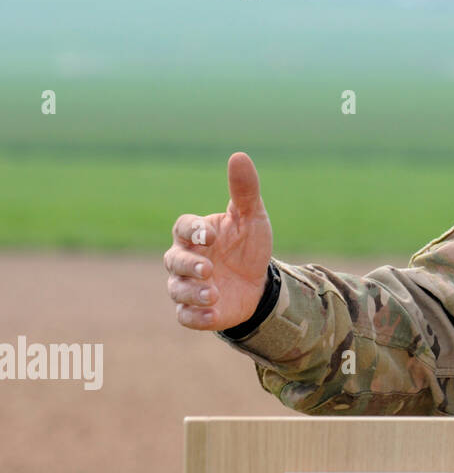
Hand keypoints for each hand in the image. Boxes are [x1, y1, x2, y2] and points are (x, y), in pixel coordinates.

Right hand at [163, 152, 273, 330]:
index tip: (210, 235)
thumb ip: (244, 190)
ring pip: (177, 289)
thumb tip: (239, 156)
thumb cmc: (248, 244)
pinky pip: (186, 316)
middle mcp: (185, 260)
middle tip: (209, 269)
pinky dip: (196, 316)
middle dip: (189, 265)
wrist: (259, 282)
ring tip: (213, 293)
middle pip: (174, 260)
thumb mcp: (252, 217)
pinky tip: (211, 314)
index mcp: (195, 234)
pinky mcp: (195, 311)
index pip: (183, 228)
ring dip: (192, 292)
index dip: (193, 231)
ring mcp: (187, 286)